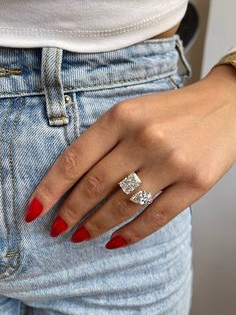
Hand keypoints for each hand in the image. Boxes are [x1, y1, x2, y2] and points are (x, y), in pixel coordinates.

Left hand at [24, 64, 235, 248]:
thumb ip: (104, 140)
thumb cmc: (173, 110)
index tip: (36, 210)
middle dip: (71, 212)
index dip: (51, 188)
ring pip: (122, 205)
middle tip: (58, 228)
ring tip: (81, 236)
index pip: (75, 159)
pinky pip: (156, 217)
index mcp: (123, 116)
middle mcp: (145, 138)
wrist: (225, 106)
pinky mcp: (194, 183)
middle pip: (95, 185)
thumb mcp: (133, 111)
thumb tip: (75, 180)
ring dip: (96, 226)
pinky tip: (115, 241)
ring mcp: (171, 162)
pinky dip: (132, 234)